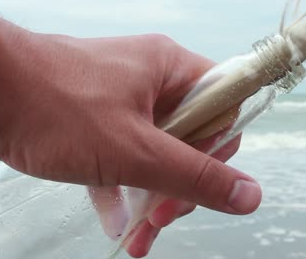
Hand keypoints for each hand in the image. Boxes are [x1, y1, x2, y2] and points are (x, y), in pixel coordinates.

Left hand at [0, 17, 261, 256]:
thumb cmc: (55, 108)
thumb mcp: (135, 151)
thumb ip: (195, 176)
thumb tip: (250, 195)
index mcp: (171, 71)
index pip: (222, 110)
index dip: (218, 151)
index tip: (198, 184)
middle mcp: (153, 82)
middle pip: (190, 139)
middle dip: (178, 186)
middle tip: (161, 217)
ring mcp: (124, 101)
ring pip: (156, 153)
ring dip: (151, 196)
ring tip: (140, 235)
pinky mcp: (97, 121)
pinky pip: (125, 156)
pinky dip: (123, 189)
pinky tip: (116, 224)